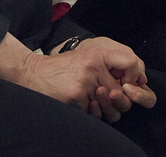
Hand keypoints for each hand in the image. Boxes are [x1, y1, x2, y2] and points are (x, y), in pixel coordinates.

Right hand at [0, 34, 154, 122]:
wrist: (33, 73)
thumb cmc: (61, 69)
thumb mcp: (87, 58)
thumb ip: (109, 68)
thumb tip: (132, 86)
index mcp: (99, 53)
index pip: (131, 62)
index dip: (132, 80)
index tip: (125, 87)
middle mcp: (95, 64)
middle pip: (121, 92)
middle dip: (114, 103)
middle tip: (101, 99)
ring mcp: (85, 80)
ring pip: (107, 105)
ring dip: (99, 109)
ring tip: (87, 101)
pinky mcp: (76, 95)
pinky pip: (91, 112)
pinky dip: (85, 112)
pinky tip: (74, 103)